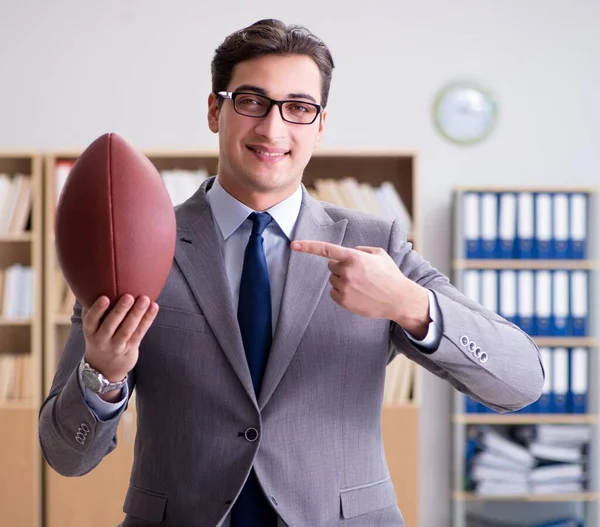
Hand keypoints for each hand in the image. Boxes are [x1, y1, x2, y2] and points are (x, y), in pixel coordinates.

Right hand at [81, 294, 158, 385]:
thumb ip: (93, 310)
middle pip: (110, 325)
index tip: (104, 298)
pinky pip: (140, 333)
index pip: (91, 321)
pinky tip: (154, 307)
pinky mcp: (130, 348)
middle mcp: (101, 340)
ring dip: (137, 314)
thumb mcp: (91, 327)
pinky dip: (147, 320)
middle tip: (129, 296)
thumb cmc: (99, 337)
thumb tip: (94, 283)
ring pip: (127, 330)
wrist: (104, 368)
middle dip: (120, 311)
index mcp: (90, 332)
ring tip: (145, 299)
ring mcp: (117, 346)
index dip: (97, 310)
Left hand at [290, 240, 429, 336]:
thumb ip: (360, 250)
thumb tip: (349, 252)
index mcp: (354, 257)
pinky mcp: (343, 301)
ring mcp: (344, 287)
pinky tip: (357, 293)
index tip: (293, 245)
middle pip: (331, 266)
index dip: (308, 247)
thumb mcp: (379, 254)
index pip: (326, 250)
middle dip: (341, 267)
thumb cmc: (390, 275)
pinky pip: (334, 293)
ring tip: (361, 285)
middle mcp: (346, 272)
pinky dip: (342, 292)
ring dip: (343, 280)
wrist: (398, 299)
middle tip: (359, 273)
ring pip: (333, 280)